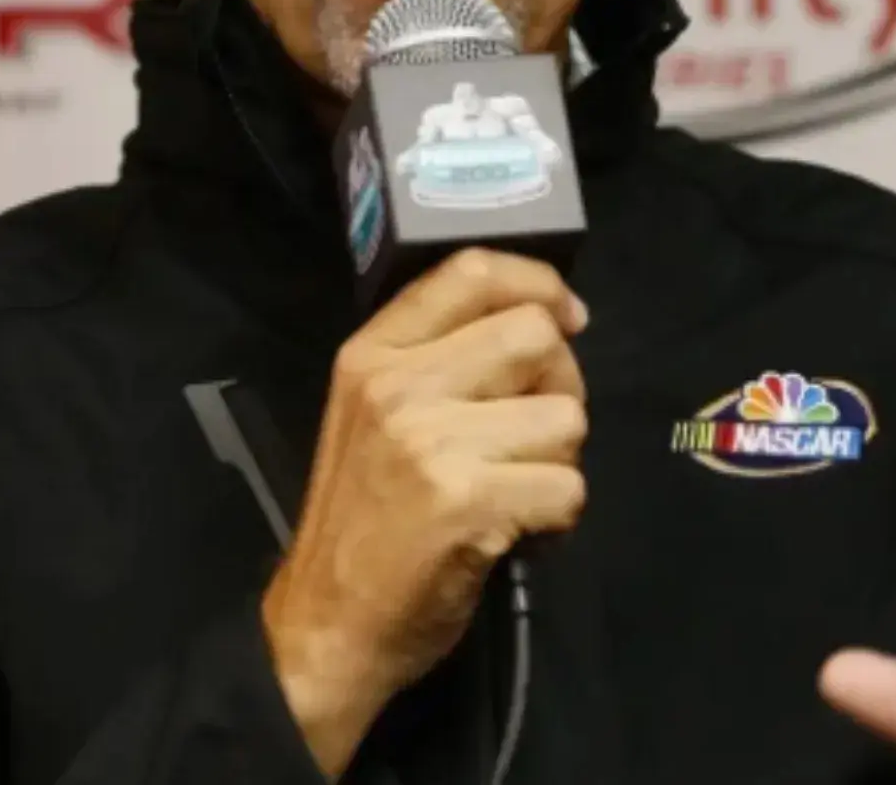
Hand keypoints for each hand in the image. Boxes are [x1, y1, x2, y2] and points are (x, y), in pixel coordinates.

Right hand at [262, 248, 588, 778]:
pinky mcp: (467, 501)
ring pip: (565, 415)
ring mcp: (431, 440)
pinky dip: (559, 517)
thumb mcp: (372, 409)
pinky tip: (518, 531)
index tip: (568, 316)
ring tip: (517, 487)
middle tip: (538, 427)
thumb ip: (439, 355)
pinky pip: (569, 486)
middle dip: (563, 380)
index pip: (471, 270)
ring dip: (560, 460)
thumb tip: (547, 319)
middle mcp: (399, 383)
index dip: (539, 282)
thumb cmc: (363, 514)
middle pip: (535, 334)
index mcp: (373, 351)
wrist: (326, 624)